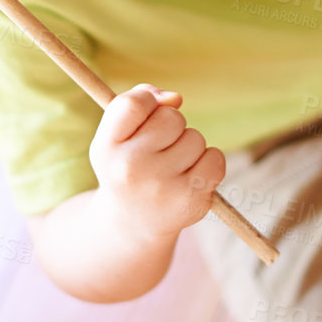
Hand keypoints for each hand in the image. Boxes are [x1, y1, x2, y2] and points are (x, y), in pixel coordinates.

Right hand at [90, 84, 225, 240]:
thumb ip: (137, 101)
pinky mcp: (191, 201)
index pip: (133, 104)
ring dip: (189, 146)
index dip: (148, 100)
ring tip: (171, 167)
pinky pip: (215, 158)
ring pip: (195, 137)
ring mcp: (162, 186)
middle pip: (171, 117)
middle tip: (158, 148)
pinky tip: (190, 177)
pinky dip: (208, 162)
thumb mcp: (116, 135)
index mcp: (106, 148)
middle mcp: (131, 168)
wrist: (132, 223)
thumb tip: (175, 98)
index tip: (149, 111)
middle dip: (171, 125)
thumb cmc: (127, 165)